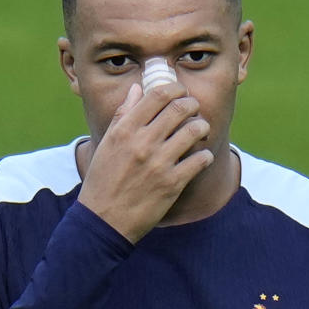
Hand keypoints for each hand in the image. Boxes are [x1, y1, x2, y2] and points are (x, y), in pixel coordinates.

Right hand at [77, 82, 213, 242]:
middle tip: (194, 109)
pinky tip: (201, 158)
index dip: (175, 88)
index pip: (157, 96)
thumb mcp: (108, 143)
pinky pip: (200, 160)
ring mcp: (159, 163)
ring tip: (201, 130)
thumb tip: (137, 89)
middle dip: (192, 104)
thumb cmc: (103, 180)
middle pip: (179, 108)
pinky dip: (205, 156)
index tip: (180, 92)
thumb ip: (123, 114)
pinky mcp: (172, 184)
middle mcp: (143, 143)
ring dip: (202, 126)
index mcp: (125, 130)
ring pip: (194, 130)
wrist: (103, 220)